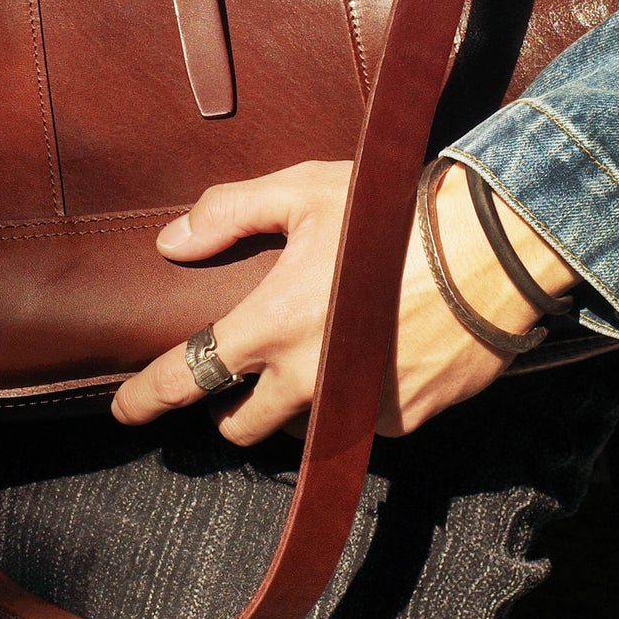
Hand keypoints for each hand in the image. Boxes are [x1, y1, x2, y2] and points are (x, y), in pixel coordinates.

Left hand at [111, 159, 576, 443]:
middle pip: (241, 426)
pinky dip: (355, 395)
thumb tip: (171, 242)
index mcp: (270, 327)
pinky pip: (361, 420)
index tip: (125, 410)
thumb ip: (230, 213)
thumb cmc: (392, 210)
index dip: (147, 398)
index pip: (188, 377)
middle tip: (239, 381)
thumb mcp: (303, 191)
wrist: (493, 247)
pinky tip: (374, 353)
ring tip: (316, 356)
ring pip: (303, 427)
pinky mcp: (403, 420)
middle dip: (232, 409)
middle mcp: (306, 380)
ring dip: (297, 403)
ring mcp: (355, 407)